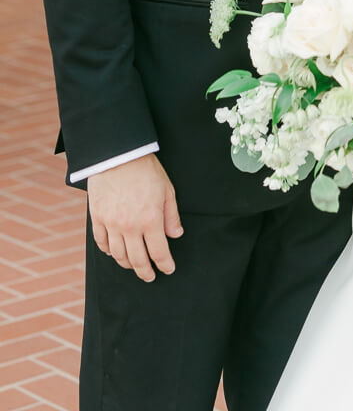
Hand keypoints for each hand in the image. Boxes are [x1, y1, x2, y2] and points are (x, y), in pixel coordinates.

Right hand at [87, 154, 182, 282]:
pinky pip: (102, 243)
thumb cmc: (146, 170)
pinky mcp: (97, 218)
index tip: (168, 269)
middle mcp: (130, 226)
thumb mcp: (167, 190)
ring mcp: (111, 224)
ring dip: (128, 265)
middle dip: (145, 271)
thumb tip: (175, 235)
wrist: (119, 154)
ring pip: (118, 255)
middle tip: (150, 276)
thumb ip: (171, 215)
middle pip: (137, 260)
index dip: (165, 264)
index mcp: (151, 220)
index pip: (158, 252)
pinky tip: (115, 253)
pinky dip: (109, 252)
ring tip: (134, 266)